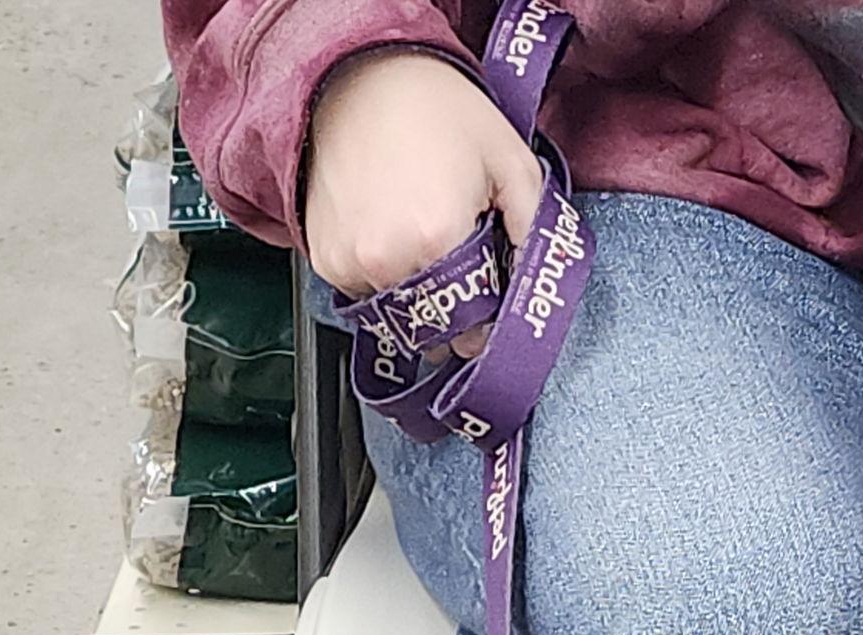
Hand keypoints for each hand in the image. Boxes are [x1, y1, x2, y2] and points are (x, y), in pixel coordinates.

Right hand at [305, 50, 542, 331]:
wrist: (363, 77)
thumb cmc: (435, 109)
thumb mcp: (510, 158)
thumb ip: (533, 226)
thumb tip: (536, 283)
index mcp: (438, 239)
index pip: (472, 328)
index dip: (486, 315)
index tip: (488, 292)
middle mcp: (388, 260)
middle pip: (434, 330)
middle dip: (452, 311)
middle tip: (454, 257)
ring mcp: (351, 265)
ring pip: (397, 317)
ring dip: (415, 295)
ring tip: (419, 234)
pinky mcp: (326, 261)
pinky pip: (363, 296)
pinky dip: (380, 278)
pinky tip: (389, 231)